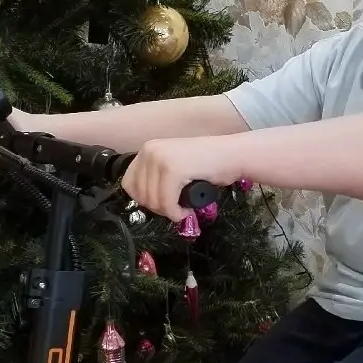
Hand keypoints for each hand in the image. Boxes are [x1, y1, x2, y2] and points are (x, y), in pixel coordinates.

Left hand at [119, 137, 241, 221]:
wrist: (233, 155)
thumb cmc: (208, 164)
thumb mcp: (173, 166)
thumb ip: (155, 178)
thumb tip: (143, 201)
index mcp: (147, 149)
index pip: (129, 184)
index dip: (145, 200)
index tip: (163, 203)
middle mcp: (150, 150)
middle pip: (139, 195)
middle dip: (158, 208)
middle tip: (176, 207)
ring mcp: (161, 158)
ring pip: (153, 201)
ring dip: (169, 211)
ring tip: (184, 207)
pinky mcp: (174, 169)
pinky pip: (167, 203)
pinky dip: (176, 213)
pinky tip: (187, 210)